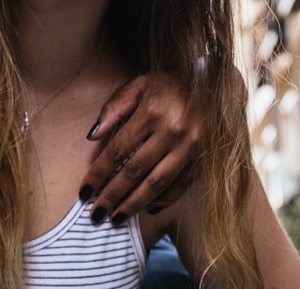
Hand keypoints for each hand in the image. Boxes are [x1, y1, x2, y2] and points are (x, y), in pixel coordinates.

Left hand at [79, 72, 200, 223]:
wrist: (215, 81)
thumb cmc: (171, 83)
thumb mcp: (140, 84)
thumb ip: (114, 107)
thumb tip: (93, 137)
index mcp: (153, 112)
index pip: (117, 150)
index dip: (99, 173)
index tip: (84, 192)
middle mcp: (173, 130)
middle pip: (135, 171)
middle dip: (112, 195)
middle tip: (96, 214)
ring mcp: (192, 145)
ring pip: (158, 183)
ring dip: (135, 203)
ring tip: (117, 217)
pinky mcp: (205, 155)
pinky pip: (183, 184)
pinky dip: (166, 199)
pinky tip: (149, 208)